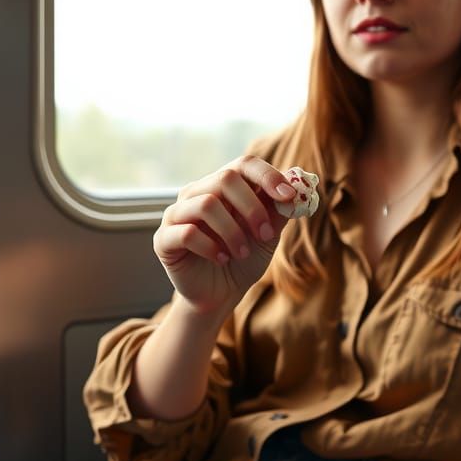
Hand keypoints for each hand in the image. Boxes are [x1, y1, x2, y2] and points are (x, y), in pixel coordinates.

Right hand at [153, 155, 296, 316]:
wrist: (219, 295)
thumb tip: (296, 192)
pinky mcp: (164, 239)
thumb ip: (278, 212)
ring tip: (242, 252)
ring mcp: (177, 214)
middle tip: (265, 234)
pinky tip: (222, 259)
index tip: (288, 196)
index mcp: (223, 186)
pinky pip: (187, 232)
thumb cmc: (243, 259)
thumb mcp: (267, 235)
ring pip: (206, 204)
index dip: (268, 176)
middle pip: (225, 178)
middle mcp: (197, 193)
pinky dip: (211, 247)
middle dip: (252, 207)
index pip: (244, 164)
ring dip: (232, 231)